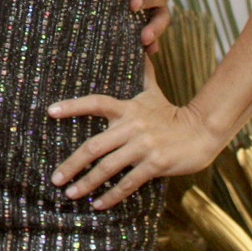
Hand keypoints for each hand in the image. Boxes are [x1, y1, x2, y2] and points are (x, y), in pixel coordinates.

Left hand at [49, 66, 223, 209]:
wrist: (202, 132)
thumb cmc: (173, 114)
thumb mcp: (154, 92)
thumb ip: (143, 73)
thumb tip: (143, 45)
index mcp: (127, 108)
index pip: (95, 103)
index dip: (72, 106)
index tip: (49, 111)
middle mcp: (131, 126)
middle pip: (94, 146)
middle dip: (72, 164)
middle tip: (55, 178)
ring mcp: (143, 146)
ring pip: (107, 167)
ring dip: (87, 183)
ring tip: (70, 194)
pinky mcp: (154, 164)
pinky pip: (128, 183)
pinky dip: (112, 195)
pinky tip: (98, 205)